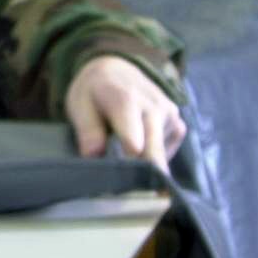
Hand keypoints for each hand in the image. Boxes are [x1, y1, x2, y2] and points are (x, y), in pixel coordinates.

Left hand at [64, 53, 185, 169]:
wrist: (115, 70)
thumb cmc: (94, 92)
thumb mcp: (80, 105)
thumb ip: (88, 131)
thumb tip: (94, 156)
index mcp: (126, 101)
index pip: (133, 142)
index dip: (127, 165)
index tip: (120, 180)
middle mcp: (154, 107)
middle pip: (154, 152)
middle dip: (141, 173)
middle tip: (126, 186)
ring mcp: (169, 115)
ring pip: (161, 154)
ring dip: (144, 162)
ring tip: (124, 151)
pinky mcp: (177, 123)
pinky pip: (168, 149)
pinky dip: (154, 154)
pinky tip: (140, 144)